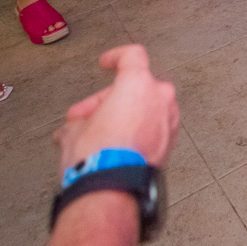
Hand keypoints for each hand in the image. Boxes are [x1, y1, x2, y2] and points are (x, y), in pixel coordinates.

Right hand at [52, 45, 178, 171]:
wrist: (112, 189)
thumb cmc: (97, 156)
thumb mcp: (75, 130)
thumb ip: (81, 119)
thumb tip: (76, 129)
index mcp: (138, 84)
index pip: (132, 56)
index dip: (115, 57)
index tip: (107, 62)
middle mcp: (159, 98)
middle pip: (134, 87)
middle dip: (107, 100)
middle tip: (85, 116)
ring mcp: (169, 121)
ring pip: (145, 108)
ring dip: (124, 116)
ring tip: (98, 134)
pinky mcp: (170, 143)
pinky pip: (153, 127)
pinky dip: (137, 131)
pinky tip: (117, 146)